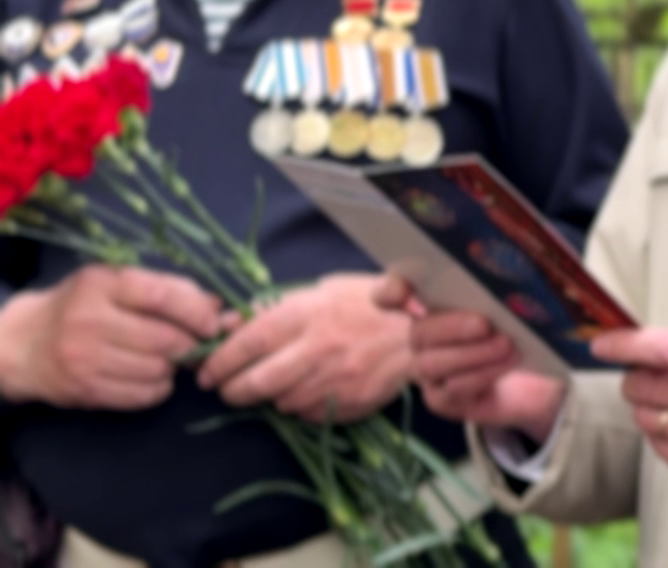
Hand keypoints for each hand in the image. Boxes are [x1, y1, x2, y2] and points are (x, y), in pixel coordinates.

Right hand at [0, 265, 221, 409]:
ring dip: (174, 368)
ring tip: (167, 358)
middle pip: (165, 339)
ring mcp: (84, 358)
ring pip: (157, 370)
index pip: (162, 296)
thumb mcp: (119, 284)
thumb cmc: (84, 306)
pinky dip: (158, 388)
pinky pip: (143, 395)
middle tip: (194, 344)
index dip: (196, 312)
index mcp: (102, 284)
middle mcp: (89, 320)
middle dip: (190, 344)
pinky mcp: (85, 390)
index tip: (213, 324)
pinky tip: (151, 376)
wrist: (25, 344)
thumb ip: (170, 289)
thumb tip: (219, 305)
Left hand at [198, 272, 409, 422]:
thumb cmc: (371, 304)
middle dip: (232, 390)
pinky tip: (311, 390)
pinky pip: (308, 414)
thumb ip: (274, 307)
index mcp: (308, 314)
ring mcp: (334, 381)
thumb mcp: (323, 291)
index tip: (206, 372)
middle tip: (227, 388)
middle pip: (255, 382)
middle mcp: (317, 349)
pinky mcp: (348, 404)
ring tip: (279, 383)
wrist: (423, 332)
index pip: (247, 343)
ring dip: (271, 397)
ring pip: (280, 402)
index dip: (218, 361)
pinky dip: (301, 406)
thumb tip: (227, 324)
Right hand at [374, 274, 567, 440]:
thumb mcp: (505, 300)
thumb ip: (488, 285)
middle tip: (485, 323)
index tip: (404, 291)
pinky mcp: (442, 400)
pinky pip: (455, 390)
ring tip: (507, 344)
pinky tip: (508, 361)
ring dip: (473, 354)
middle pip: (418, 333)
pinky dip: (484, 373)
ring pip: (433, 364)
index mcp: (425, 305)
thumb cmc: (513, 323)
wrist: (528, 373)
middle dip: (450, 327)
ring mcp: (428, 372)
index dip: (391, 293)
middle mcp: (420, 339)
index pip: (389, 296)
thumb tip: (495, 265)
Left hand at [593, 326, 667, 504]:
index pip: (665, 348)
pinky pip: (652, 442)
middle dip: (638, 379)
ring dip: (649, 407)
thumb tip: (642, 353)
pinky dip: (661, 433)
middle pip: (642, 384)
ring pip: (642, 414)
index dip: (626, 345)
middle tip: (654, 380)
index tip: (603, 344)